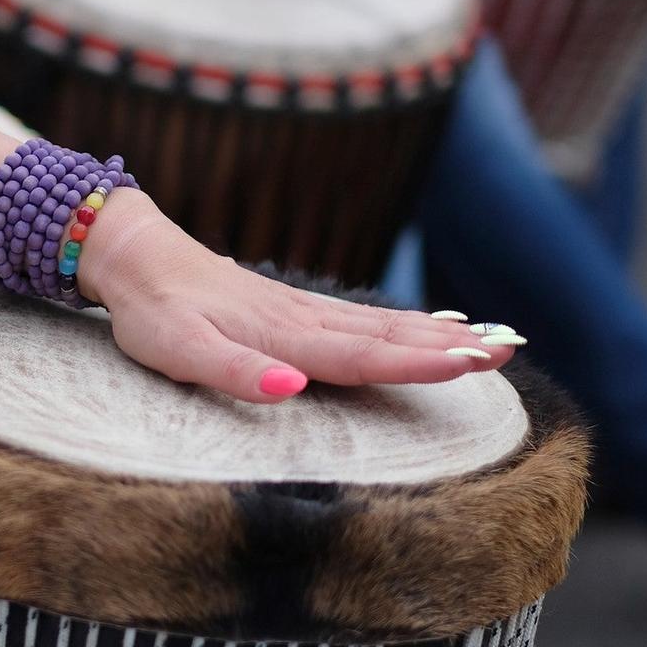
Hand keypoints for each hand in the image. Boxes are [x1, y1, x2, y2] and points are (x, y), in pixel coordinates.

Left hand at [80, 192, 515, 402]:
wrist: (135, 258)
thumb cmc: (153, 314)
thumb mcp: (178, 351)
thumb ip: (235, 372)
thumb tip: (290, 388)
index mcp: (285, 337)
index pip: (364, 355)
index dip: (419, 363)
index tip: (474, 363)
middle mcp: (304, 321)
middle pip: (389, 337)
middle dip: (451, 346)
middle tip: (511, 348)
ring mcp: (302, 311)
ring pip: (382, 325)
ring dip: (439, 333)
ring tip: (495, 337)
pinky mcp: (293, 308)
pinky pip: (362, 318)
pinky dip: (405, 321)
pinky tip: (430, 323)